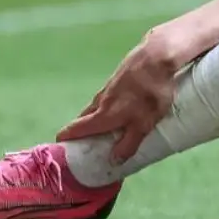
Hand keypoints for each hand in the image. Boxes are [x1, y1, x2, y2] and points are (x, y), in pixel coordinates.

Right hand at [57, 27, 186, 161]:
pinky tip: (119, 110)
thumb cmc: (151, 93)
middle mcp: (100, 102)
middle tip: (85, 145)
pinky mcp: (117, 79)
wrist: (157, 56)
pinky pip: (106, 98)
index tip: (61, 149)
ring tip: (103, 131)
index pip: (75, 129)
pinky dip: (106, 108)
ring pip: (95, 108)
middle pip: (83, 119)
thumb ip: (129, 144)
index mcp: (103, 115)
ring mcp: (108, 88)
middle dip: (80, 132)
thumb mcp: (144, 124)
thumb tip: (113, 161)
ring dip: (94, 120)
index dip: (65, 139)